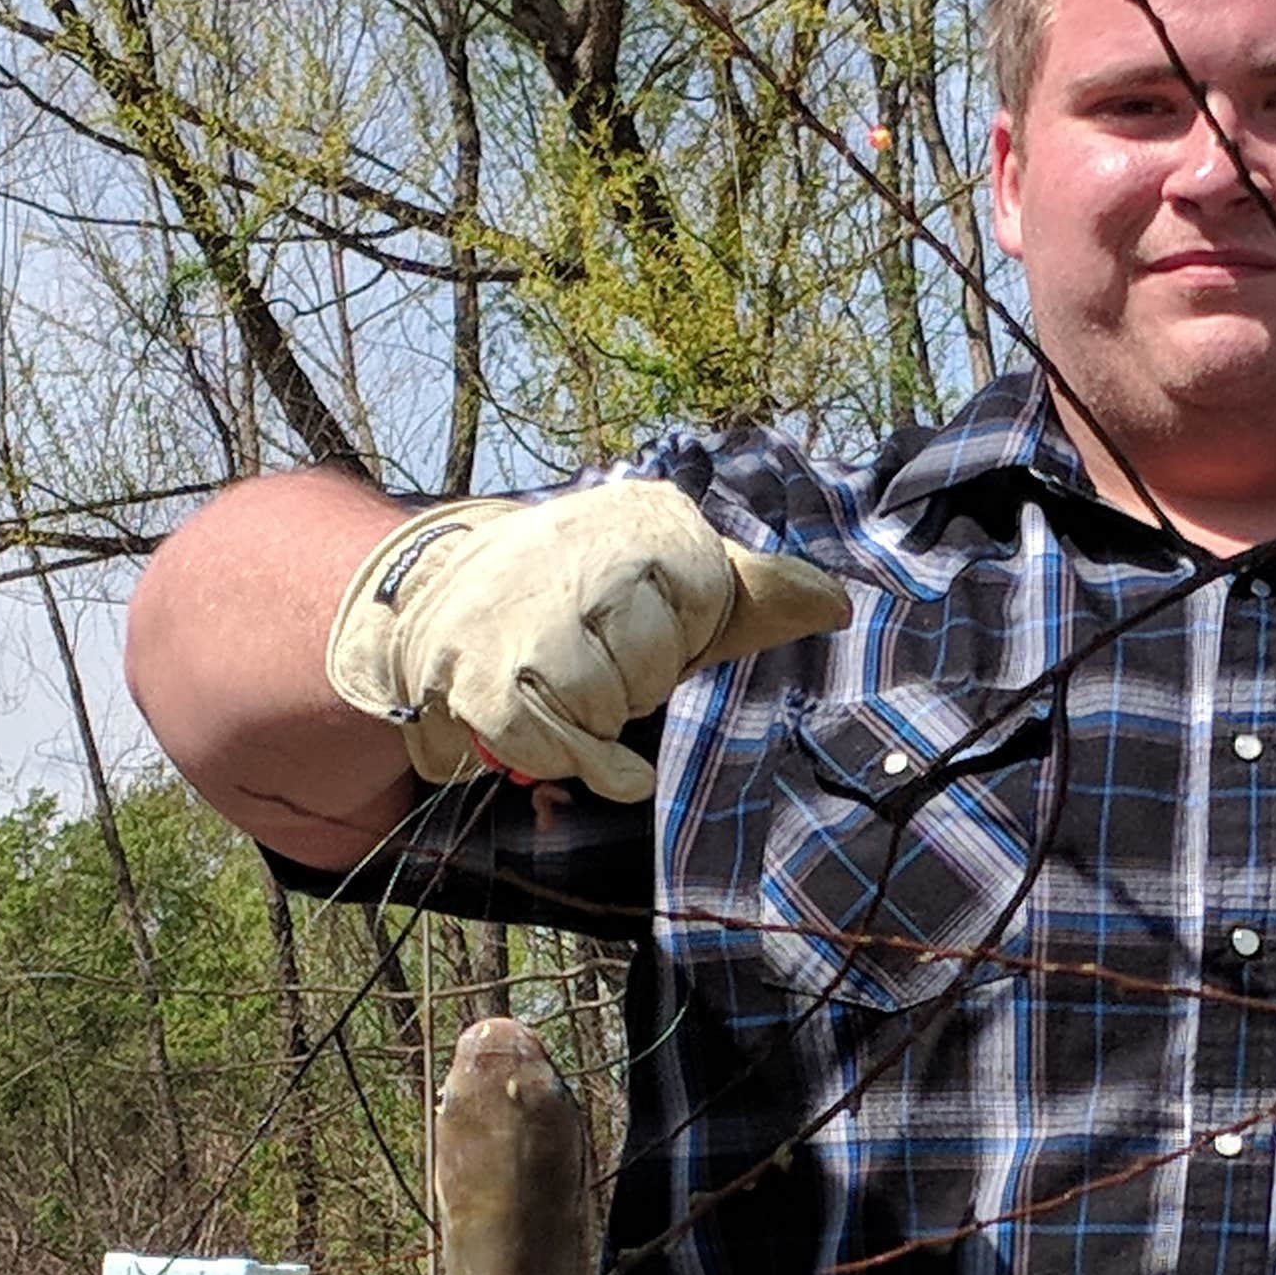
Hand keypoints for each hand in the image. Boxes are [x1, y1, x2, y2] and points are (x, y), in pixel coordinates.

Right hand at [327, 480, 847, 798]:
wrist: (440, 587)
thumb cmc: (587, 591)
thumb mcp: (677, 574)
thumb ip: (758, 594)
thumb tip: (836, 604)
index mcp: (648, 520)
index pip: (709, 605)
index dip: (680, 633)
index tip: (642, 617)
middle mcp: (584, 554)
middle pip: (655, 669)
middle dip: (632, 681)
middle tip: (595, 653)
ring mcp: (528, 619)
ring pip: (603, 708)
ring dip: (591, 719)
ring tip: (562, 679)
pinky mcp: (482, 679)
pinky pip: (552, 747)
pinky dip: (559, 754)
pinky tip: (546, 724)